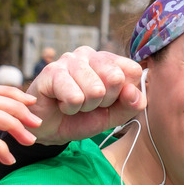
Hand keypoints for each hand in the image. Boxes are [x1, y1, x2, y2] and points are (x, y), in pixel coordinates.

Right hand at [26, 46, 145, 144]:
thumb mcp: (114, 115)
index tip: (109, 101)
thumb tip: (133, 91)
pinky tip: (61, 103)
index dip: (125, 94)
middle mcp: (90, 54)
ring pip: (95, 90)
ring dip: (85, 106)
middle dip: (104, 101)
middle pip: (116, 78)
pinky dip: (70, 108)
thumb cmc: (82, 117)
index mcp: (108, 60)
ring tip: (73, 103)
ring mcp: (70, 60)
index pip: (133, 70)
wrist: (49, 129)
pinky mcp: (52, 71)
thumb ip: (131, 105)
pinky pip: (75, 97)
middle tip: (89, 103)